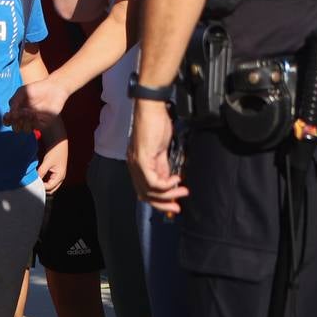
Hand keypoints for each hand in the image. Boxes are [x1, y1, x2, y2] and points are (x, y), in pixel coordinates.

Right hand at [5, 75, 69, 133]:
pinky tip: (34, 114)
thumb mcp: (22, 92)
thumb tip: (11, 115)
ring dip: (24, 123)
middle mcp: (26, 118)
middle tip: (18, 115)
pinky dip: (33, 121)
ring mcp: (35, 121)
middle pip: (16, 129)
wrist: (53, 87)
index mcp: (18, 111)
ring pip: (26, 130)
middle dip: (15, 124)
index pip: (9, 120)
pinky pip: (36, 127)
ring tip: (28, 112)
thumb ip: (14, 102)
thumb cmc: (36, 88)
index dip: (6, 120)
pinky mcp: (44, 123)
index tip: (8, 115)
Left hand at [38, 134, 68, 195]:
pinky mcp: (55, 172)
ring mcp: (58, 175)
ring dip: (44, 184)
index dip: (41, 186)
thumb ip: (41, 171)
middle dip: (43, 188)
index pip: (49, 187)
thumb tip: (35, 179)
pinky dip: (44, 181)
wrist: (59, 142)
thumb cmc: (55, 151)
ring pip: (50, 185)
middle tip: (34, 184)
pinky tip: (38, 177)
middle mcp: (60, 177)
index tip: (33, 183)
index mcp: (60, 176)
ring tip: (36, 181)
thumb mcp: (47, 162)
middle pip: (51, 189)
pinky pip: (49, 180)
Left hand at [127, 99, 188, 214]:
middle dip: (163, 204)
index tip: (173, 204)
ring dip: (168, 195)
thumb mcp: (160, 149)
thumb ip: (162, 165)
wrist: (151, 108)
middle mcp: (133, 166)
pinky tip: (176, 180)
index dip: (158, 200)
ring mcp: (136, 163)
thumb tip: (168, 180)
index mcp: (136, 164)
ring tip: (182, 190)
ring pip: (149, 191)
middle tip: (177, 208)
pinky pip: (153, 181)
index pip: (143, 190)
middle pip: (145, 195)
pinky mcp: (142, 159)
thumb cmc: (156, 124)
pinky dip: (166, 185)